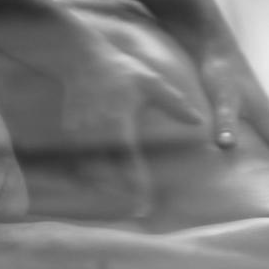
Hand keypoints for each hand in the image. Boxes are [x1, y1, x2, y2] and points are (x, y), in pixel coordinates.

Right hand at [58, 37, 201, 214]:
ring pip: (91, 171)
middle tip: (137, 210)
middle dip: (120, 195)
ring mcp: (80, 135)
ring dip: (105, 187)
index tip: (144, 203)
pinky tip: (103, 183)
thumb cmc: (120, 70)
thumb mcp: (152, 83)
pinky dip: (92, 174)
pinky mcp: (70, 133)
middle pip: (107, 176)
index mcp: (118, 124)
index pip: (127, 164)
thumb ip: (175, 104)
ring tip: (121, 202)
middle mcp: (96, 134)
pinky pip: (82, 160)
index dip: (135, 186)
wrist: (80, 58)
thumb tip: (199, 122)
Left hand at [197, 40, 268, 186]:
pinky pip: (260, 135)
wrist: (211, 42)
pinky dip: (263, 150)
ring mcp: (256, 110)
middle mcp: (266, 116)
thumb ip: (225, 120)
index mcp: (266, 118)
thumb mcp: (221, 97)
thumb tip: (229, 145)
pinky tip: (255, 154)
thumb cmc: (218, 70)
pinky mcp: (243, 105)